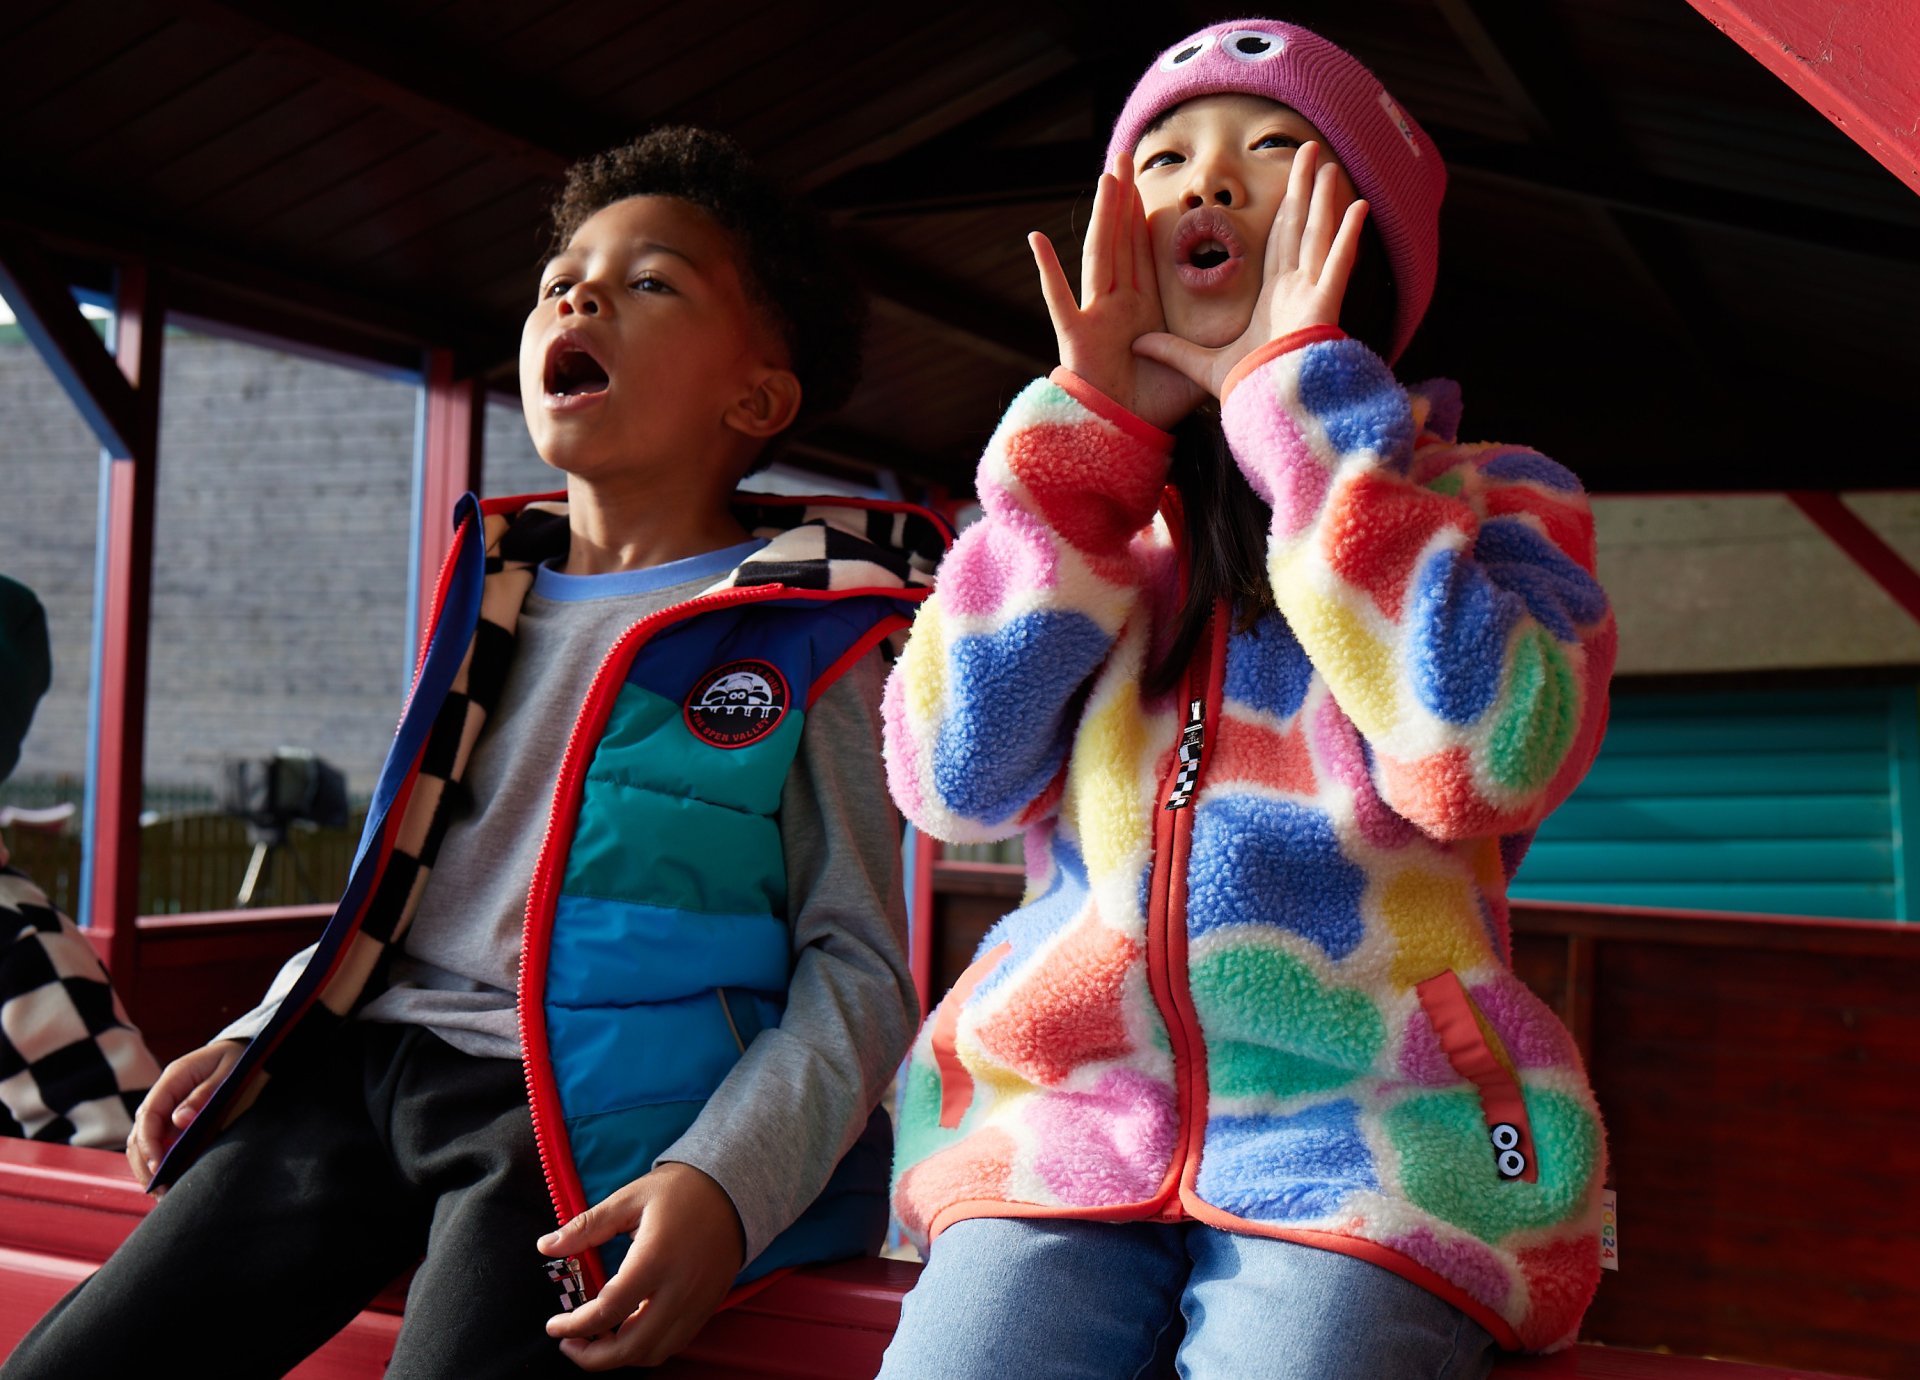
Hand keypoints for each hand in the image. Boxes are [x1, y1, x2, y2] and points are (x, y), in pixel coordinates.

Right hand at [126, 1039, 243, 1184]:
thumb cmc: (239, 1057)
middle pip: (138, 1133)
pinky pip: (158, 1142)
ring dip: (147, 1168)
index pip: (148, 1115)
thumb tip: (180, 1120)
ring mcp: (165, 1107)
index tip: (159, 1167)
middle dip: (144, 1164)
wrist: (244, 1047)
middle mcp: (163, 1094)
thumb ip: (205, 1094)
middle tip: (159, 1190)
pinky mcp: (173, 1118)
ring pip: (143, 1141)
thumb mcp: (229, 1070)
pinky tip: (170, 1180)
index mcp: (173, 1078)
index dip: (149, 1144)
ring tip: (162, 1194)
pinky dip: (159, 1162)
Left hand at [540, 1160, 745, 1370]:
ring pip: (654, 1353)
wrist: (735, 1189)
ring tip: (596, 1338)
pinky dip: (646, 1348)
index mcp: (655, 1259)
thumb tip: (545, 1246)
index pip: (608, 1310)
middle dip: (592, 1357)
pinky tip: (628, 1330)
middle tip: (569, 1343)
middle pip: (631, 1347)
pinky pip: (674, 1344)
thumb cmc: (680, 1189)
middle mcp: (679, 1289)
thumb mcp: (629, 1198)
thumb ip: (586, 1226)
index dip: (574, 1325)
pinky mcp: (708, 1307)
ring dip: (620, 1357)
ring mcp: (697, 1303)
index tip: (554, 1325)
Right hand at [1030, 158, 1203, 431]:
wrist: (1119, 439)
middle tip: (1125, 157)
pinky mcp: (1076, 336)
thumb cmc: (1151, 409)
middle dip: (1123, 201)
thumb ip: (1212, 342)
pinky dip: (1047, 270)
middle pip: (1120, 242)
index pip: (1142, 252)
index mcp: (1139, 309)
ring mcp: (1093, 317)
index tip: (1145, 182)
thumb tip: (1248, 329)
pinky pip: (1060, 298)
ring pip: (1099, 256)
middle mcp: (1114, 306)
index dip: (1142, 217)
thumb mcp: (1193, 367)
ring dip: (1102, 218)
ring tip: (1105, 179)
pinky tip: (1036, 239)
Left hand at [1134, 141, 1368, 399]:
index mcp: (1274, 298)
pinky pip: (1338, 265)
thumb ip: (1172, 350)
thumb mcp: (1199, 365)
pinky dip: (1349, 236)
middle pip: (1301, 227)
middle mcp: (1297, 290)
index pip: (1280, 243)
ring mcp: (1313, 295)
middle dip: (1305, 190)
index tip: (1289, 183)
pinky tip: (1359, 206)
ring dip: (1326, 200)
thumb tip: (1138, 343)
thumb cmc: (1247, 391)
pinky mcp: (1324, 306)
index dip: (1285, 210)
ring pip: (1319, 236)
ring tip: (1330, 165)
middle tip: (1310, 152)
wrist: (1268, 411)